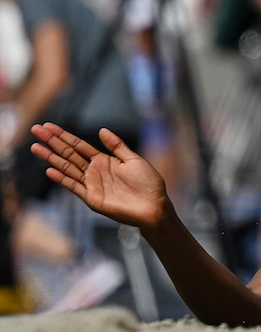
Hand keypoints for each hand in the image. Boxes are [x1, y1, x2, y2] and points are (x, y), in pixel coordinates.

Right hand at [30, 123, 170, 232]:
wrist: (154, 206)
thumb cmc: (148, 184)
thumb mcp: (133, 159)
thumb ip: (117, 146)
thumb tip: (102, 130)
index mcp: (103, 161)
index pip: (78, 146)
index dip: (64, 136)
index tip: (49, 126)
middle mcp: (94, 171)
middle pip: (68, 154)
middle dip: (52, 142)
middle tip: (36, 130)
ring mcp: (91, 184)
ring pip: (67, 168)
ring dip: (51, 158)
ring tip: (36, 147)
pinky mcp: (92, 198)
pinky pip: (74, 186)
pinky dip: (62, 179)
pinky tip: (50, 170)